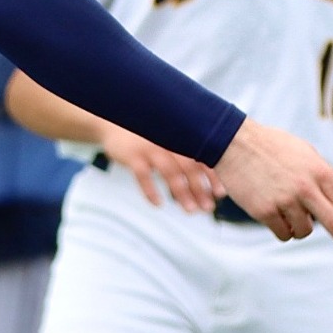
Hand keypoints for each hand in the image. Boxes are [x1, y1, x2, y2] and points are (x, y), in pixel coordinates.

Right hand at [96, 123, 224, 212]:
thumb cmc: (146, 135)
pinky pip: (143, 175)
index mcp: (179, 135)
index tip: (220, 193)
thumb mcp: (166, 137)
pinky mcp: (132, 154)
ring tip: (191, 210)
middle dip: (200, 188)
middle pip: (189, 166)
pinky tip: (158, 204)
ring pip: (170, 172)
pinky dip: (151, 191)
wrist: (112, 122)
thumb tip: (210, 178)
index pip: (201, 155)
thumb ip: (185, 149)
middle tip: (208, 208)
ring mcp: (150, 146)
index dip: (213, 175)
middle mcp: (168, 139)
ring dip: (182, 193)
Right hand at [212, 119, 332, 267]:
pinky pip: (283, 234)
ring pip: (305, 232)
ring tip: (287, 207)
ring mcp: (286, 200)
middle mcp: (306, 188)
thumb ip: (331, 174)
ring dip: (301, 228)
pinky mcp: (265, 211)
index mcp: (320, 172)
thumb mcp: (306, 153)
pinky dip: (283, 229)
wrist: (234, 142)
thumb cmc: (273, 146)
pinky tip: (273, 211)